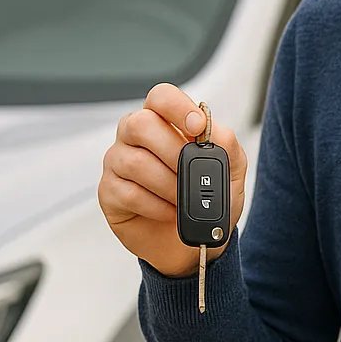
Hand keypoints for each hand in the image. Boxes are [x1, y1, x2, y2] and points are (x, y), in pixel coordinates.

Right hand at [98, 83, 247, 277]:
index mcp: (164, 121)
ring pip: (135, 162)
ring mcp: (118, 163)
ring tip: (183, 200)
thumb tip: (212, 131)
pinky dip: (157, 206)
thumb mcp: (231, 172)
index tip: (198, 127)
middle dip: (173, 151)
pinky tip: (169, 212)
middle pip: (140, 124)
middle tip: (191, 173)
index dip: (177, 107)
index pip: (161, 97)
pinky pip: (129, 193)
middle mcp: (135, 136)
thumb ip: (227, 145)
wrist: (190, 244)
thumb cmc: (205, 201)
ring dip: (169, 185)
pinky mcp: (109, 192)